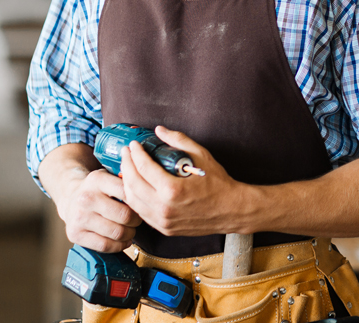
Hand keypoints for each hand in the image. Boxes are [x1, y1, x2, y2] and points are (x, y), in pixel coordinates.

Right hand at [59, 168, 141, 251]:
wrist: (70, 197)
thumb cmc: (98, 189)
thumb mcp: (110, 176)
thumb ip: (127, 182)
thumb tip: (150, 193)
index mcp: (97, 180)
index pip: (128, 193)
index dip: (140, 202)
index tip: (143, 205)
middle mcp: (86, 198)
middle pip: (125, 216)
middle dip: (137, 221)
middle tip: (138, 220)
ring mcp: (79, 217)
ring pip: (116, 232)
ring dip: (130, 234)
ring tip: (131, 230)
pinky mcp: (74, 234)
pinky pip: (105, 245)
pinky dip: (119, 246)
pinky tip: (123, 241)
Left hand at [119, 126, 256, 235]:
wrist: (232, 210)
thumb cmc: (219, 184)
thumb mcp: (201, 156)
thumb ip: (179, 141)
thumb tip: (160, 130)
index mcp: (172, 190)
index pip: (143, 168)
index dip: (135, 154)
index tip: (134, 145)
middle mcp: (164, 208)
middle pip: (132, 184)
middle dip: (126, 165)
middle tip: (126, 153)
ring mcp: (163, 221)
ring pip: (132, 201)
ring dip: (127, 183)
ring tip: (129, 169)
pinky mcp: (164, 228)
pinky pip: (141, 213)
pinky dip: (135, 198)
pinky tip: (137, 187)